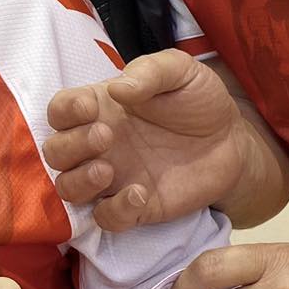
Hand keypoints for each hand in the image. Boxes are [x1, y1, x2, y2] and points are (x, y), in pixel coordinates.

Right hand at [44, 47, 248, 231]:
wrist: (233, 142)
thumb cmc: (199, 101)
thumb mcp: (180, 71)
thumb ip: (150, 70)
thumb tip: (117, 88)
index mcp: (101, 107)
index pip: (59, 110)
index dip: (64, 111)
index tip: (89, 107)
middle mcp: (99, 145)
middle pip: (55, 152)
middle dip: (71, 146)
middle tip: (107, 136)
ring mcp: (114, 178)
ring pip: (68, 188)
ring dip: (80, 181)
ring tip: (108, 170)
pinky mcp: (135, 207)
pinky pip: (105, 218)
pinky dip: (114, 210)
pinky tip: (140, 194)